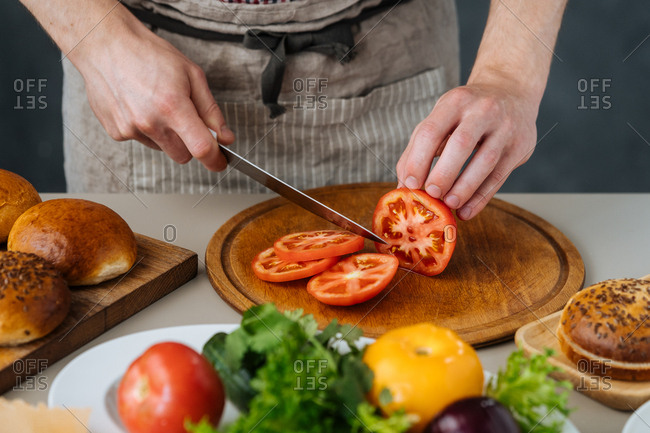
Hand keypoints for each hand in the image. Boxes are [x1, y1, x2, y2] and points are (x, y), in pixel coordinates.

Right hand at [70, 9, 234, 170]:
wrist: (106, 45)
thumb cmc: (148, 55)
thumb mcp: (191, 75)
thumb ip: (211, 111)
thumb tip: (225, 137)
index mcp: (172, 106)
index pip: (201, 148)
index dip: (215, 160)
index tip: (220, 162)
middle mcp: (150, 122)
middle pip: (183, 155)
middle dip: (190, 142)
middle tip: (186, 118)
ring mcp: (130, 129)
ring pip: (163, 148)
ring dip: (167, 135)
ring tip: (157, 104)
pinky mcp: (116, 132)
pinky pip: (142, 141)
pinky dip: (146, 129)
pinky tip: (139, 106)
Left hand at [396, 78, 537, 219]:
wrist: (511, 92)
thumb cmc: (466, 112)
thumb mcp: (441, 117)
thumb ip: (418, 148)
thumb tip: (404, 184)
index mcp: (455, 101)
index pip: (432, 131)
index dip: (418, 160)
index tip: (411, 184)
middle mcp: (483, 110)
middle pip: (461, 144)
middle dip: (443, 174)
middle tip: (431, 195)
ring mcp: (505, 127)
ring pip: (485, 161)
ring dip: (464, 188)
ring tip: (449, 205)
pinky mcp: (521, 146)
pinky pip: (499, 176)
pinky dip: (481, 198)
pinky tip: (466, 211)